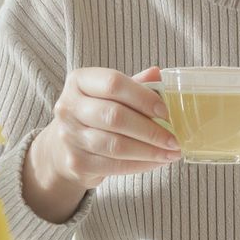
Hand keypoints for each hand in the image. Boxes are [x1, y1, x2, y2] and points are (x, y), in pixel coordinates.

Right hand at [35, 66, 181, 192]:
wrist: (64, 147)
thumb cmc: (96, 113)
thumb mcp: (110, 93)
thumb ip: (134, 84)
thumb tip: (159, 74)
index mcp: (79, 81)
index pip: (113, 83)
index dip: (143, 97)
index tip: (165, 111)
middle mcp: (68, 107)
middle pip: (115, 116)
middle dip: (150, 130)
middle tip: (174, 139)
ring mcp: (69, 136)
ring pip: (116, 145)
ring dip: (149, 151)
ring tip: (171, 153)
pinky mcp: (76, 163)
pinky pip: (114, 165)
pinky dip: (140, 165)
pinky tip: (156, 162)